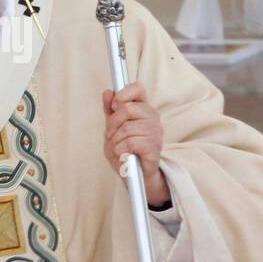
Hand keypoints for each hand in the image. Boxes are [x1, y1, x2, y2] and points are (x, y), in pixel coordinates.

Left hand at [102, 82, 169, 207]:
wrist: (135, 173)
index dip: (123, 94)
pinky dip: (120, 150)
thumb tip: (107, 92)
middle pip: (127, 109)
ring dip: (115, 140)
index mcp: (143, 108)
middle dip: (112, 123)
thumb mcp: (113, 127)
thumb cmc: (125, 148)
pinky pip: (130, 143)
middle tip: (110, 134)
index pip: (137, 88)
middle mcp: (153, 117)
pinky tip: (121, 153)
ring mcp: (155, 132)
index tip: (114, 106)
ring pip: (127, 128)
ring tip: (116, 146)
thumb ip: (110, 110)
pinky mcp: (154, 147)